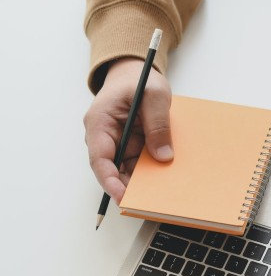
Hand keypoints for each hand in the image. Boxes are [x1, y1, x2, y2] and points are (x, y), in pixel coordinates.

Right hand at [83, 58, 172, 203]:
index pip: (100, 159)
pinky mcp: (130, 146)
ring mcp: (118, 144)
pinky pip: (139, 164)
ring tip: (162, 194)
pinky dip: (150, 173)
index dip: (110, 181)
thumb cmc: (140, 79)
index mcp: (100, 123)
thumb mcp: (155, 94)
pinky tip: (166, 180)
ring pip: (127, 171)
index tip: (122, 196)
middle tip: (150, 202)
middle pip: (113, 170)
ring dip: (143, 182)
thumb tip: (163, 156)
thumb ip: (158, 123)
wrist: (136, 74)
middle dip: (130, 187)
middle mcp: (104, 137)